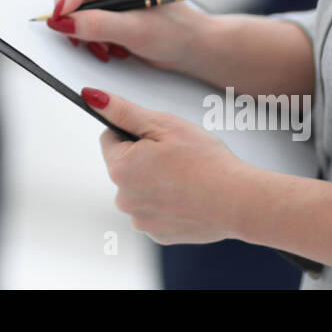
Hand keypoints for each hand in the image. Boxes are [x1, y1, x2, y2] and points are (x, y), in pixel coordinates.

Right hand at [47, 0, 210, 75]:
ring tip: (102, 45)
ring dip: (79, 24)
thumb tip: (63, 22)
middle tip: (76, 34)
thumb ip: (98, 25)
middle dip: (72, 9)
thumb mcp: (136, 31)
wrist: (189, 47)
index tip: (62, 15)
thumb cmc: (176, 32)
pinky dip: (84, 30)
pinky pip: (78, 10)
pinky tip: (103, 44)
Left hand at [86, 87, 251, 244]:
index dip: (134, 132)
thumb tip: (91, 97)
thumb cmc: (205, 161)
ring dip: (156, 181)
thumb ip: (123, 111)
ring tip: (187, 177)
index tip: (158, 136)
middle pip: (125, 166)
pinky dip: (168, 202)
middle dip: (144, 157)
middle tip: (177, 156)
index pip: (110, 138)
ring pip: (141, 189)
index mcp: (120, 168)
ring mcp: (141, 220)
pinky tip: (190, 197)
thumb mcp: (163, 124)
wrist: (239, 201)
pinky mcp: (159, 234)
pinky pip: (155, 210)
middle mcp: (123, 198)